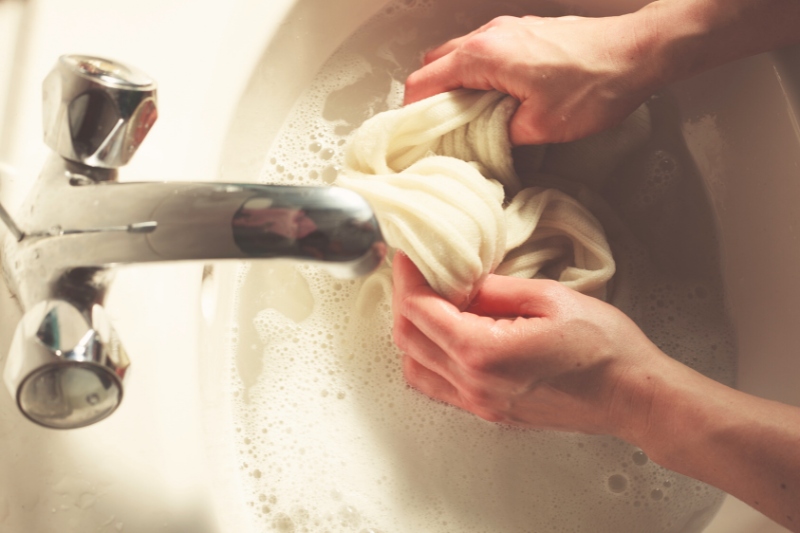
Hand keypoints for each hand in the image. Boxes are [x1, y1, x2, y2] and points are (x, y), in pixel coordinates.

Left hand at [391, 252, 673, 438]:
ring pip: (415, 367)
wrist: (632, 396)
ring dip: (413, 331)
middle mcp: (474, 385)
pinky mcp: (489, 412)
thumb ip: (494, 289)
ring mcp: (479, 404)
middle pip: (409, 339)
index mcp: (484, 353)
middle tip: (418, 272)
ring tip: (431, 301)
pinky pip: (437, 386)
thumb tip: (459, 281)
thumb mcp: (549, 298)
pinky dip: (428, 357)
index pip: (419, 311)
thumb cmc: (604, 348)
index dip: (409, 277)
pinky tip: (446, 335)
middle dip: (405, 299)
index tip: (410, 255)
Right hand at [404, 14, 659, 144]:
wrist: (637, 51)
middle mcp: (488, 36)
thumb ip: (499, 134)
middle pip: (434, 64)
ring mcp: (507, 29)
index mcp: (483, 57)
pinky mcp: (524, 31)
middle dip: (428, 97)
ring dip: (453, 85)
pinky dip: (475, 75)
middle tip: (437, 130)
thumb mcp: (540, 127)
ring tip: (466, 118)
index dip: (411, 113)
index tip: (414, 137)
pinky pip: (483, 51)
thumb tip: (482, 140)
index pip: (423, 82)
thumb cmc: (594, 85)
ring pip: (458, 55)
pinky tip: (493, 100)